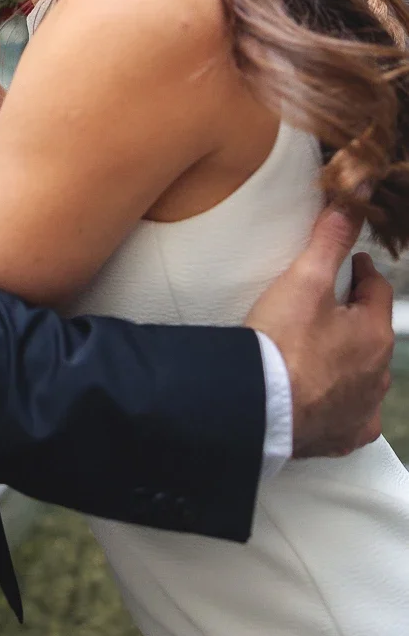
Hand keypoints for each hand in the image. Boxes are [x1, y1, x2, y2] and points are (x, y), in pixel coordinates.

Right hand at [245, 208, 393, 457]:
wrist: (259, 407)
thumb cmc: (283, 344)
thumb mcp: (305, 279)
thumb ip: (330, 237)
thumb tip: (352, 199)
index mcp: (374, 334)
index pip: (377, 290)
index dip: (362, 272)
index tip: (351, 264)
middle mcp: (377, 375)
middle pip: (371, 333)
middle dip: (355, 316)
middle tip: (328, 303)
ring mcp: (362, 410)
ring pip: (364, 375)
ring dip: (349, 360)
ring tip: (319, 347)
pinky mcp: (342, 436)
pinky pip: (351, 415)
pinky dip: (341, 403)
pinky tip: (323, 395)